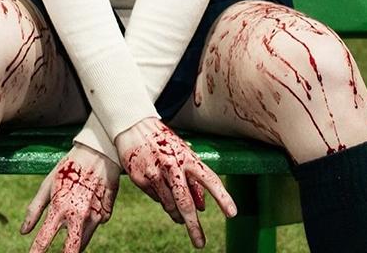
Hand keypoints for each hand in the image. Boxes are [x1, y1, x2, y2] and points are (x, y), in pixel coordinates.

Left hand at [20, 142, 120, 252]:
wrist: (100, 150)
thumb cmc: (70, 166)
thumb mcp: (49, 182)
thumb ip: (35, 208)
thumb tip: (23, 231)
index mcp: (59, 207)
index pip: (44, 239)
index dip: (36, 252)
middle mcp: (77, 214)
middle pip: (71, 250)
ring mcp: (94, 215)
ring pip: (83, 243)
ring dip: (76, 242)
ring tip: (71, 229)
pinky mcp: (106, 212)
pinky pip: (96, 226)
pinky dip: (90, 223)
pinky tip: (89, 207)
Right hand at [115, 117, 237, 248]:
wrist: (134, 126)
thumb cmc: (164, 141)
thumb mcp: (183, 153)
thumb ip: (193, 178)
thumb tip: (202, 207)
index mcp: (187, 157)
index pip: (209, 179)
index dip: (222, 197)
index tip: (232, 213)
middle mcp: (172, 166)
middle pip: (186, 203)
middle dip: (194, 227)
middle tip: (200, 243)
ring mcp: (155, 174)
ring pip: (170, 206)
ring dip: (177, 215)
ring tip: (180, 219)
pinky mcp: (141, 180)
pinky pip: (157, 199)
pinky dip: (162, 199)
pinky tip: (160, 187)